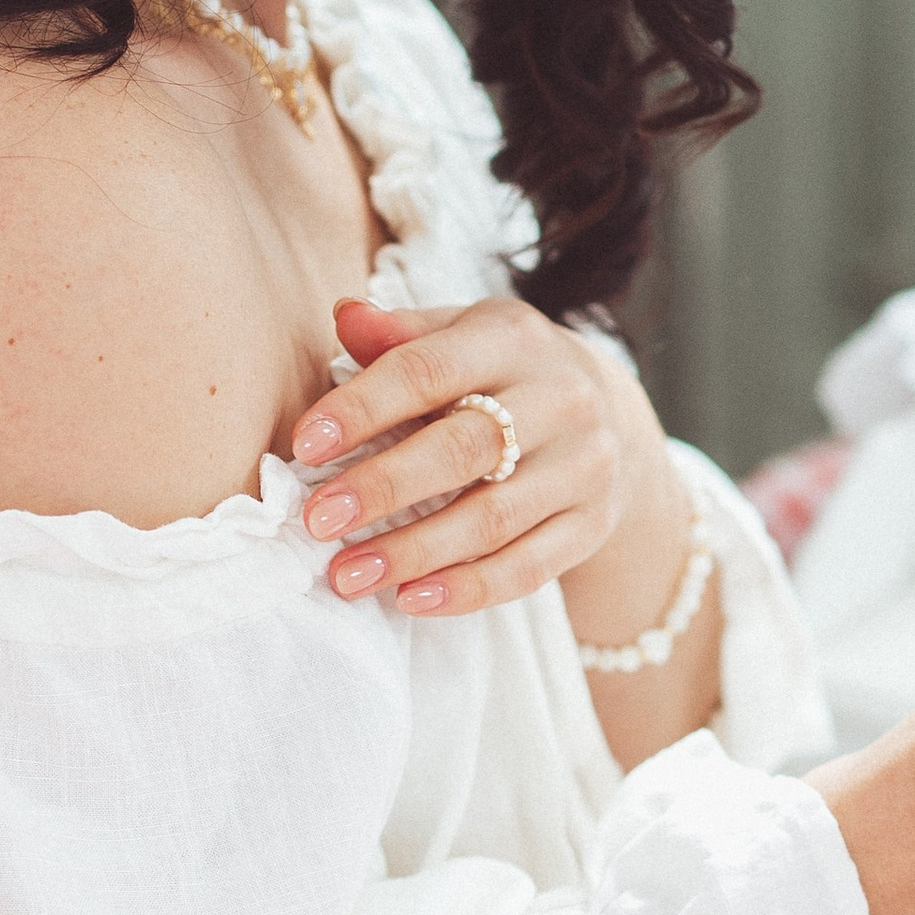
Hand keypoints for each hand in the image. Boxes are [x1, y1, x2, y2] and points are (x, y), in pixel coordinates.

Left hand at [291, 296, 654, 616]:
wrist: (610, 415)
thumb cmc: (503, 374)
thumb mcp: (459, 336)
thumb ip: (400, 336)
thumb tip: (344, 315)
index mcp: (513, 339)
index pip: (429, 371)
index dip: (363, 409)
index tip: (304, 445)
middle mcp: (560, 398)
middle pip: (462, 449)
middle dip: (382, 488)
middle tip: (317, 521)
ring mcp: (584, 465)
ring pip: (491, 518)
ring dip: (412, 552)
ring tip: (346, 575)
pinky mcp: (593, 524)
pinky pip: (527, 568)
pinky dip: (466, 589)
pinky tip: (410, 599)